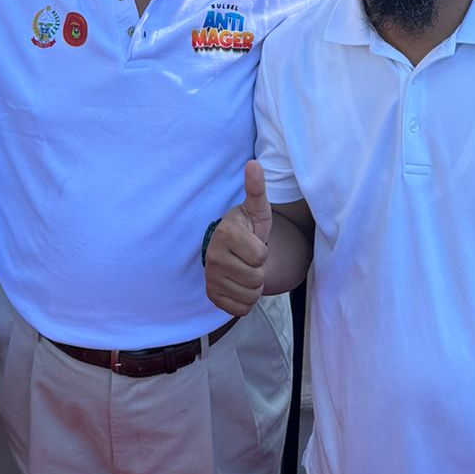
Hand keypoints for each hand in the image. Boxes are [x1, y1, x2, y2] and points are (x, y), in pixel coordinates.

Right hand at [204, 160, 270, 315]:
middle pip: (256, 278)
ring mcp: (210, 278)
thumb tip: (254, 164)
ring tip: (245, 270)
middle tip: (250, 259)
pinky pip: (240, 309)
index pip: (260, 257)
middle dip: (259, 270)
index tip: (253, 242)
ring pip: (250, 296)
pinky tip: (239, 284)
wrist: (230, 249)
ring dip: (254, 286)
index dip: (263, 251)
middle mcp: (213, 257)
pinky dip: (244, 300)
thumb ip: (256, 189)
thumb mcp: (256, 209)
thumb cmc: (248, 228)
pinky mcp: (211, 295)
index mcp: (225, 234)